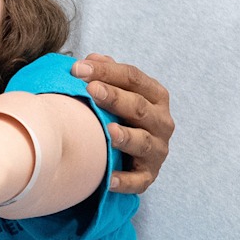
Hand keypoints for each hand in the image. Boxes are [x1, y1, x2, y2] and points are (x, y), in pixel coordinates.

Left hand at [72, 53, 173, 193]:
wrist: (130, 151)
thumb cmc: (118, 113)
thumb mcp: (116, 90)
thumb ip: (105, 73)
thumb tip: (90, 59)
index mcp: (154, 96)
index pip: (133, 78)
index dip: (106, 71)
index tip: (77, 69)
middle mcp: (161, 122)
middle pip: (138, 107)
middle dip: (114, 97)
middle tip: (91, 90)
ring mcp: (157, 150)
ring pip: (143, 142)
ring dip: (126, 137)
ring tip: (108, 131)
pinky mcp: (148, 175)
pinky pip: (138, 180)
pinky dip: (125, 180)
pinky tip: (109, 179)